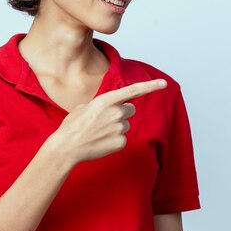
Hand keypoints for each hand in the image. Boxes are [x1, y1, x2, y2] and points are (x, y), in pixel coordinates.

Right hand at [51, 79, 166, 164]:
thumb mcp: (83, 107)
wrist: (67, 147)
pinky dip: (114, 140)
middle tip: (105, 121)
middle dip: (121, 113)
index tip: (164, 83)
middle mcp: (116, 112)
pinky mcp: (121, 142)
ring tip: (99, 133)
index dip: (150, 86)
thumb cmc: (72, 126)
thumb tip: (107, 109)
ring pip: (125, 124)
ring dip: (116, 127)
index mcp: (106, 100)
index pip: (133, 90)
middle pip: (130, 109)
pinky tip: (101, 142)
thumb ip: (101, 105)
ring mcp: (120, 128)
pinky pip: (122, 138)